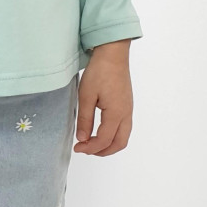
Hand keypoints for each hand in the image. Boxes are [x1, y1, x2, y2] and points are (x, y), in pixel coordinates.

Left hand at [74, 41, 132, 155]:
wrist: (113, 54)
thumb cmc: (99, 72)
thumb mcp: (86, 96)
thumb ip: (85, 119)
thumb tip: (83, 138)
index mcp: (116, 113)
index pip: (104, 140)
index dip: (90, 148)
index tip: (77, 147)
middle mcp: (126, 114)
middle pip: (119, 143)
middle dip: (102, 151)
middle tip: (85, 149)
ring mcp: (128, 110)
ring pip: (124, 137)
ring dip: (109, 145)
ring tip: (92, 143)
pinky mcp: (127, 105)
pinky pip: (124, 128)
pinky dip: (113, 136)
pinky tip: (100, 131)